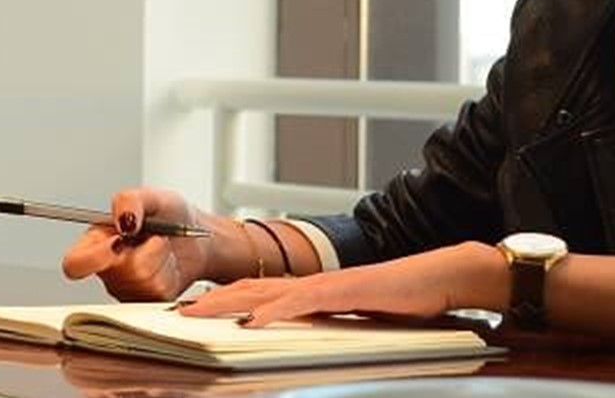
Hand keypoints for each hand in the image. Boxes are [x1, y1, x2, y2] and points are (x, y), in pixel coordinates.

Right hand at [60, 187, 222, 300]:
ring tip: (162, 248)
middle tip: (152, 236)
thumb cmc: (170, 215)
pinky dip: (170, 272)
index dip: (92, 258)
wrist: (199, 236)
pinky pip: (159, 292)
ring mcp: (127, 290)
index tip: (116, 242)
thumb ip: (130, 200)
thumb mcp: (151, 197)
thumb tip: (123, 219)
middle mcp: (107, 270)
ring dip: (161, 258)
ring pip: (143, 281)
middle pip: (119, 272)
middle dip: (146, 249)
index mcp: (95, 243)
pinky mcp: (148, 303)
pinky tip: (168, 264)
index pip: (74, 264)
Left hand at [178, 242, 505, 325]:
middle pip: (247, 288)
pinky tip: (253, 320)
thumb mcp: (350, 318)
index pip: (254, 292)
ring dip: (226, 302)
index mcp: (309, 290)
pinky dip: (274, 311)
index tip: (190, 311)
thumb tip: (291, 336)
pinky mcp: (344, 291)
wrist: (440, 277)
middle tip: (175, 312)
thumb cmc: (401, 300)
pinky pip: (301, 302)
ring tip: (195, 313)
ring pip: (263, 291)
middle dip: (208, 300)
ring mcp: (324, 285)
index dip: (220, 300)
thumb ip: (321, 323)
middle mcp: (309, 283)